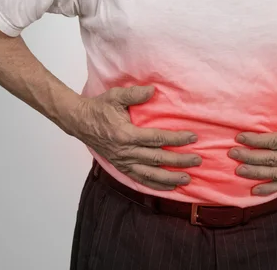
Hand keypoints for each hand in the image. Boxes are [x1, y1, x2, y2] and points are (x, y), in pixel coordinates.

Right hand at [70, 85, 201, 190]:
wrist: (80, 122)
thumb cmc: (99, 108)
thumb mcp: (116, 96)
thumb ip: (135, 94)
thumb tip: (153, 90)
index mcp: (126, 134)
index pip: (157, 138)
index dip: (176, 139)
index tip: (193, 137)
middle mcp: (125, 152)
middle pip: (157, 159)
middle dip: (179, 161)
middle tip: (197, 161)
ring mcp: (123, 162)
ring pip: (149, 175)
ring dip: (169, 178)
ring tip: (187, 179)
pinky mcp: (121, 167)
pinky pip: (139, 180)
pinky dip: (155, 185)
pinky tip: (169, 187)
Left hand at [228, 86, 276, 195]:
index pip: (275, 141)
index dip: (256, 140)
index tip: (240, 137)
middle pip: (271, 159)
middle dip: (250, 157)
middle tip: (232, 153)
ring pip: (276, 174)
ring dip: (256, 173)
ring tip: (239, 171)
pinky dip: (271, 189)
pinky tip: (256, 191)